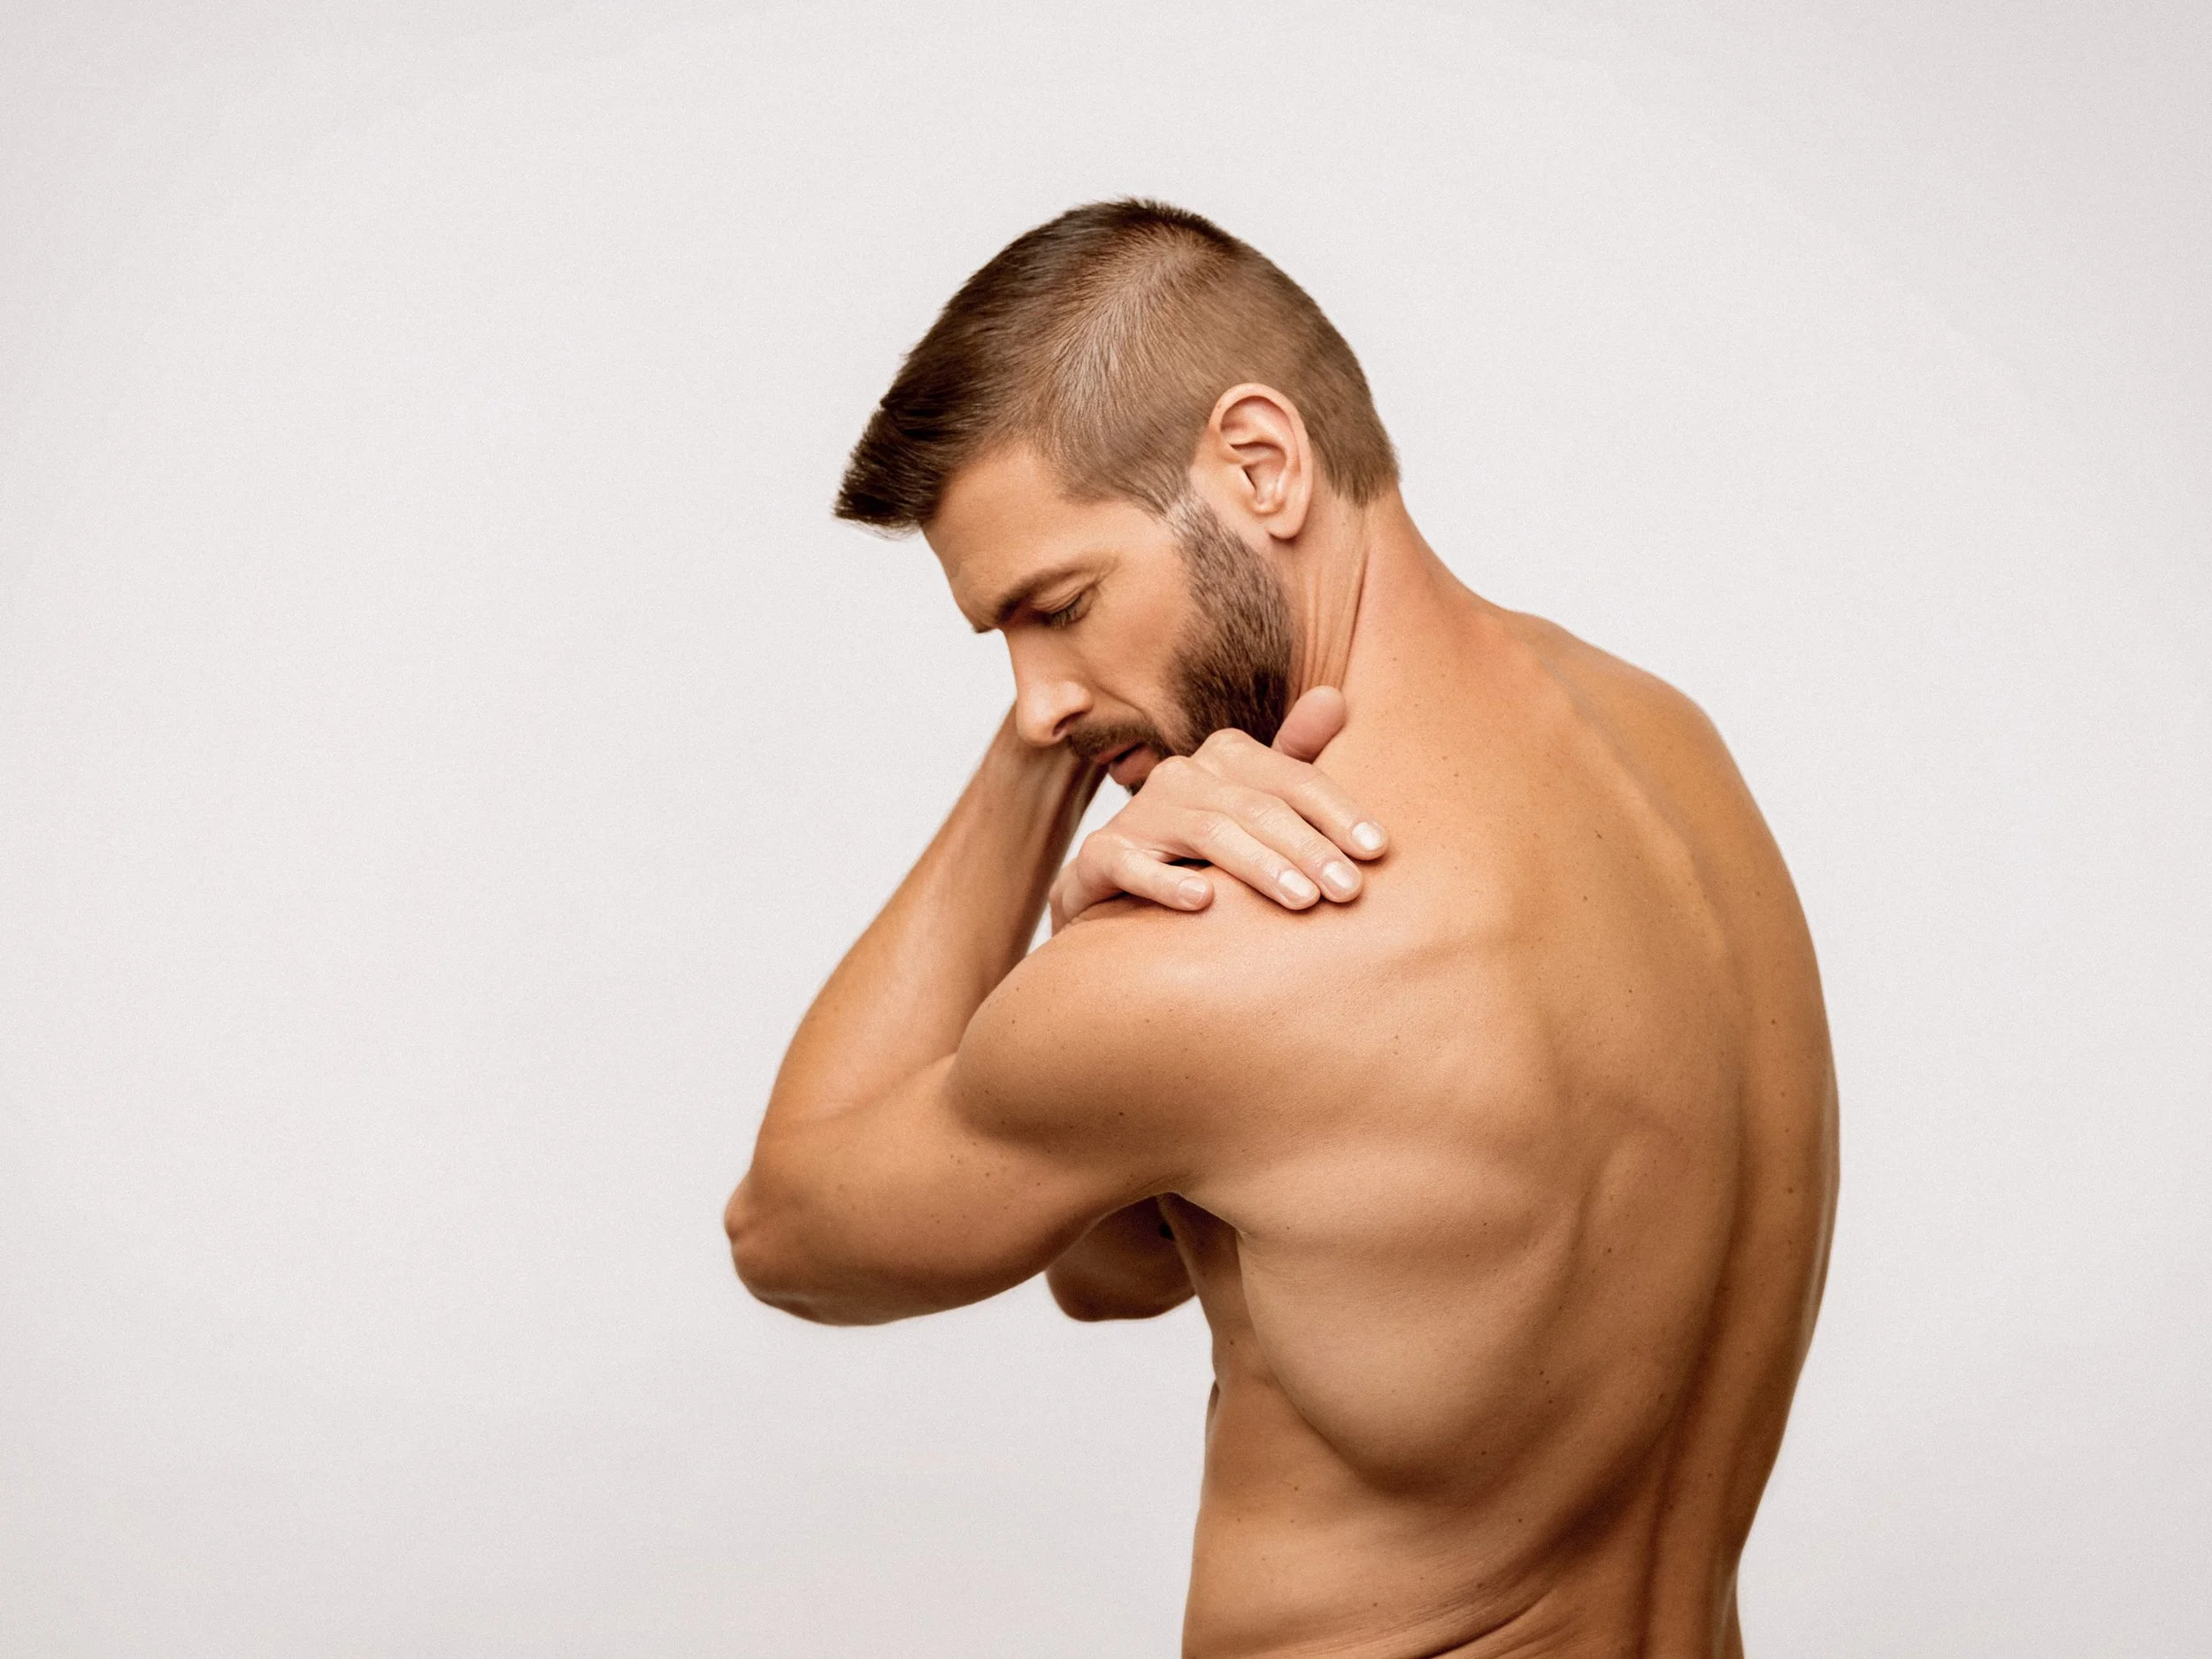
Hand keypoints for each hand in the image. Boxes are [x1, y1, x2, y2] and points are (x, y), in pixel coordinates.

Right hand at [1048, 686, 1388, 930]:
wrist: (1116, 888)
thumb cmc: (1203, 848)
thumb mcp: (1256, 803)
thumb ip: (1296, 760)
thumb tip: (1335, 698)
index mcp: (1228, 757)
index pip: (1294, 779)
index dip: (1339, 812)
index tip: (1377, 851)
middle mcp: (1184, 775)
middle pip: (1257, 807)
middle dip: (1309, 848)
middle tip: (1349, 890)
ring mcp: (1140, 814)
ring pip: (1208, 833)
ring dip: (1259, 865)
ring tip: (1303, 901)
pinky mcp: (1102, 856)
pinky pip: (1131, 864)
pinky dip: (1166, 882)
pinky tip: (1203, 902)